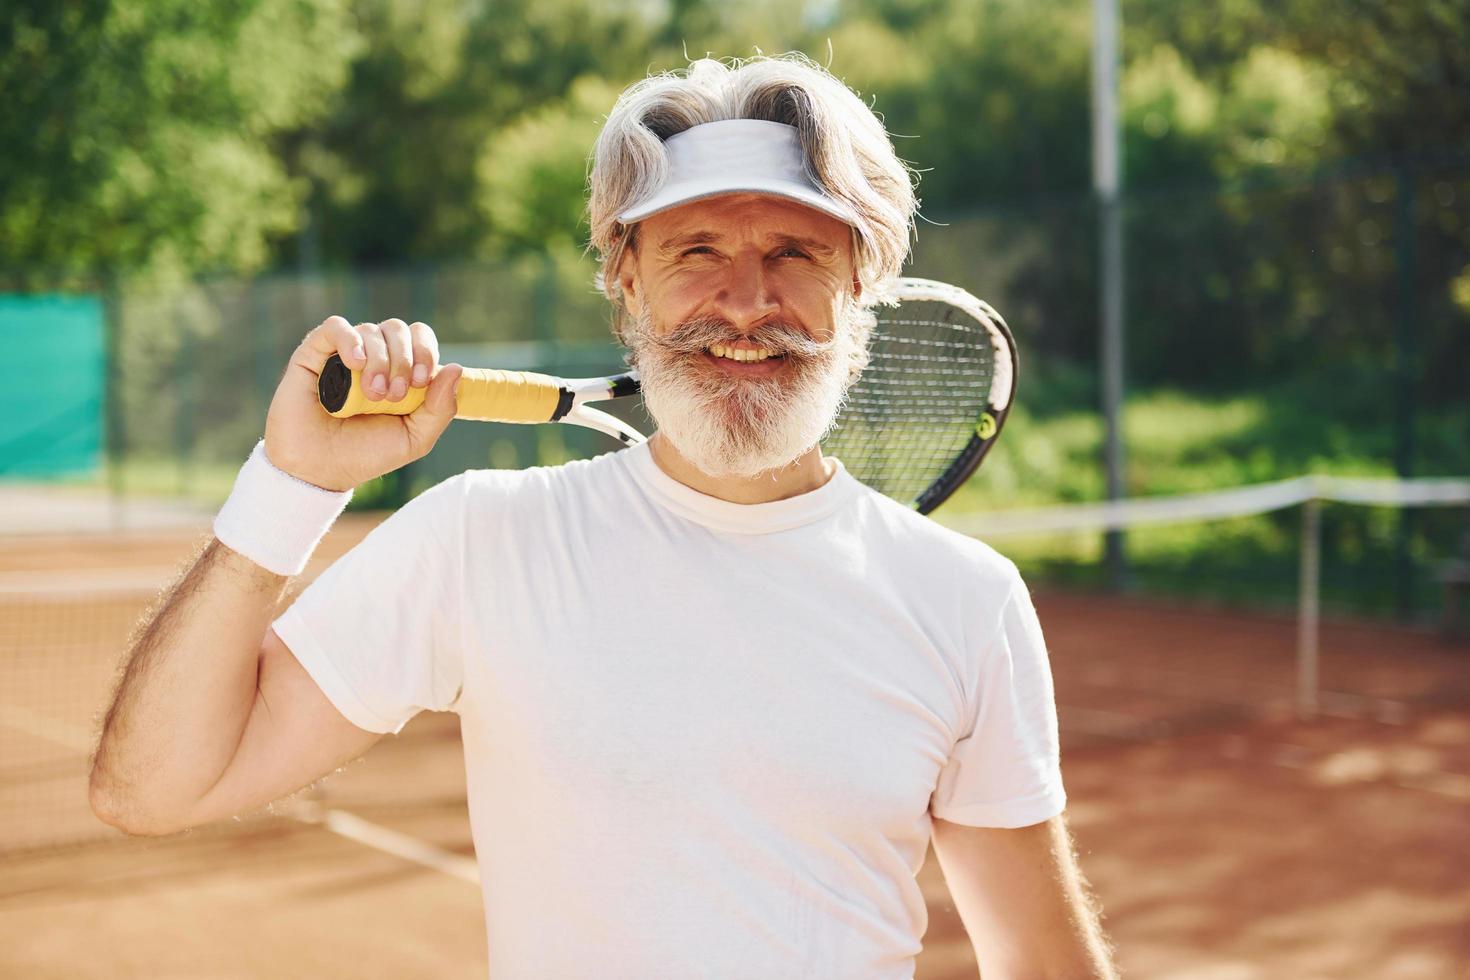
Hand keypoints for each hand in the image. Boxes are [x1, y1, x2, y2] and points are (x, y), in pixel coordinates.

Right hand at [263, 316, 463, 491]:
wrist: (320, 470)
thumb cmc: (367, 454)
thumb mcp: (414, 438)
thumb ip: (440, 408)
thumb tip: (456, 369)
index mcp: (401, 370)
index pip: (421, 338)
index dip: (426, 352)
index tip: (422, 382)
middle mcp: (374, 357)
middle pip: (399, 329)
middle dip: (404, 360)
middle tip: (395, 395)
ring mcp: (344, 354)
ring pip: (371, 330)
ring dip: (380, 360)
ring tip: (373, 394)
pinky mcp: (313, 354)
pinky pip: (335, 327)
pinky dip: (350, 340)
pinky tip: (356, 364)